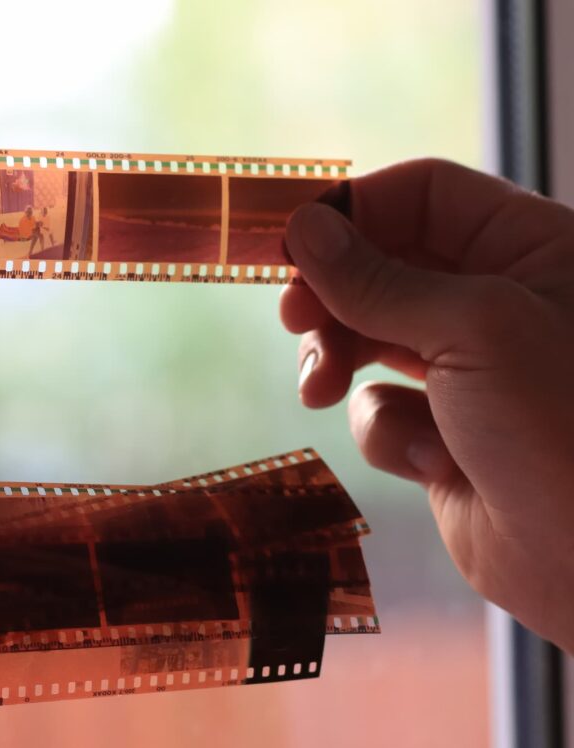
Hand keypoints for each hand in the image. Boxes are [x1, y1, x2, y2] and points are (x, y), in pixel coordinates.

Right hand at [281, 159, 573, 652]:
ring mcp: (467, 369)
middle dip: (332, 295)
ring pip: (367, 336)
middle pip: (383, 265)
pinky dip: (389, 432)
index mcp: (531, 249)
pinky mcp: (441, 431)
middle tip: (293, 320)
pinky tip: (430, 462)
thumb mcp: (470, 329)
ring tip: (317, 391)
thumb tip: (303, 229)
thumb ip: (377, 278)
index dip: (355, 210)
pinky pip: (380, 407)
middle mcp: (497, 301)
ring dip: (335, 361)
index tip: (291, 241)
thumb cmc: (560, 429)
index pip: (424, 196)